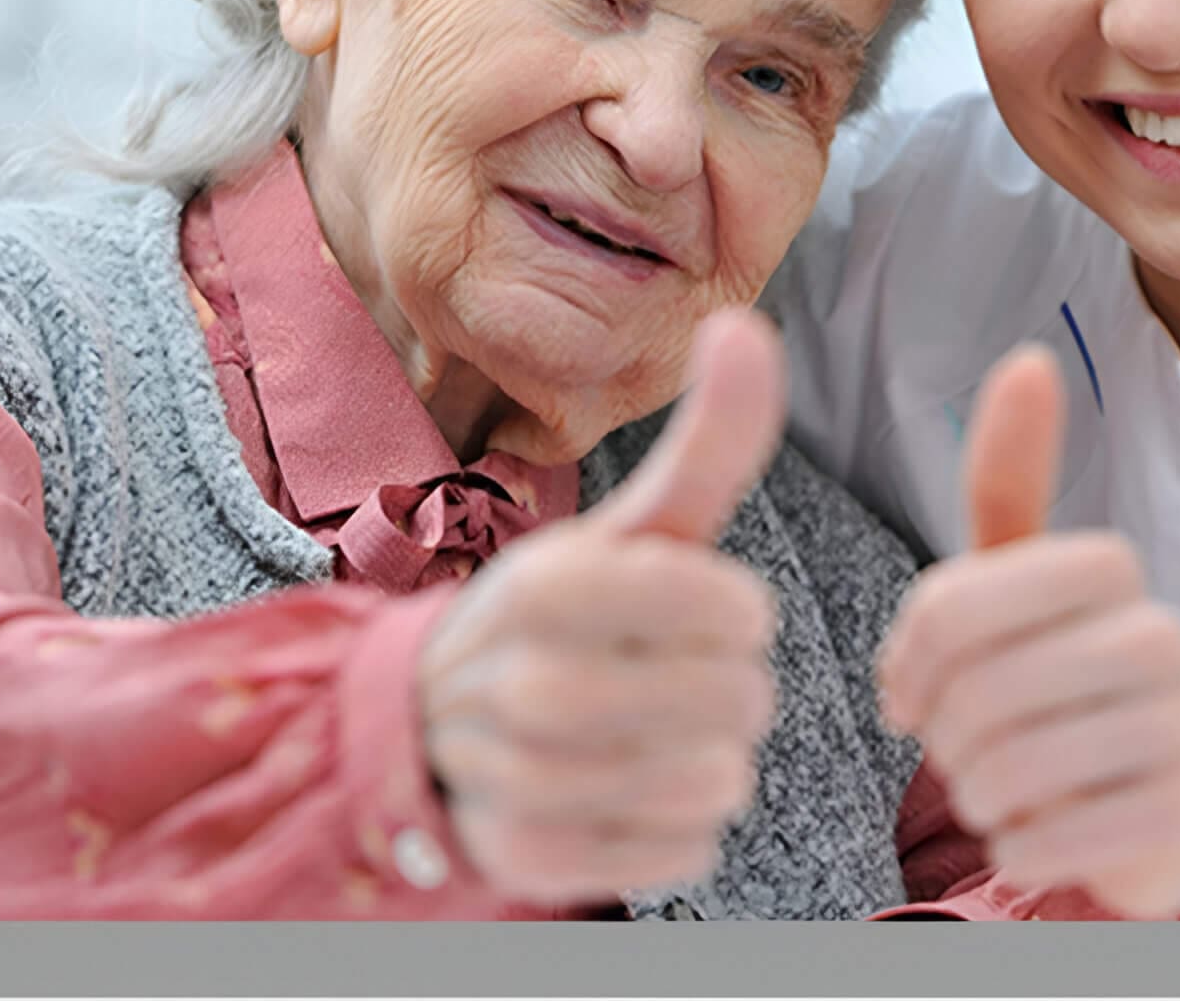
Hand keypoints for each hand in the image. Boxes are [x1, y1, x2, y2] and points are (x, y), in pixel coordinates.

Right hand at [413, 308, 785, 902]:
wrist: (437, 720)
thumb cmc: (572, 611)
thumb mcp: (638, 523)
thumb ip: (710, 436)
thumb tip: (743, 321)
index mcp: (550, 585)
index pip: (731, 611)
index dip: (736, 612)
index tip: (700, 607)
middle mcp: (524, 683)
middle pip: (736, 702)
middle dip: (730, 686)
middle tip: (672, 674)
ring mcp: (519, 779)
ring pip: (713, 783)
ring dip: (711, 758)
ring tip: (658, 729)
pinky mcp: (528, 859)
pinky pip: (679, 854)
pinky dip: (679, 826)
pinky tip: (635, 786)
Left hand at [876, 345, 1179, 917]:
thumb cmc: (1076, 675)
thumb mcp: (1028, 572)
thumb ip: (1010, 476)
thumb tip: (1026, 358)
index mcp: (1108, 568)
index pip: (948, 609)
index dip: (912, 661)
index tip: (919, 687)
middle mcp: (1156, 639)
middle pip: (973, 696)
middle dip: (947, 738)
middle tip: (972, 746)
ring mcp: (1174, 734)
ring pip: (1004, 772)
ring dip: (981, 794)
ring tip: (1008, 786)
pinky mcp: (1176, 824)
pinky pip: (1039, 843)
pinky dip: (1018, 848)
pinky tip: (1046, 831)